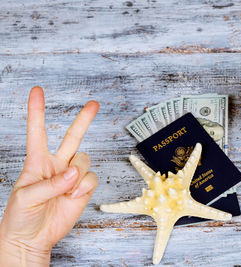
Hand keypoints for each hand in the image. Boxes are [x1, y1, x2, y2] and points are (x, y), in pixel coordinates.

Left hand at [0, 87, 98, 265]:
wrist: (32, 238)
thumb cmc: (21, 215)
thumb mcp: (25, 197)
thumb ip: (50, 184)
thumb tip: (74, 174)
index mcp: (36, 161)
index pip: (37, 132)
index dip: (36, 111)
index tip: (37, 91)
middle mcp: (57, 165)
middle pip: (73, 137)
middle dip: (84, 120)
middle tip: (94, 104)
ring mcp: (72, 177)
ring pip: (85, 160)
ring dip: (77, 174)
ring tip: (67, 190)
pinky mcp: (83, 189)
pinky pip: (92, 178)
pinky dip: (84, 187)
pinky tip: (74, 197)